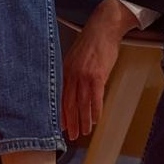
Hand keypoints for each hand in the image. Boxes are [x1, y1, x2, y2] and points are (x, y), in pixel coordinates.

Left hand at [62, 0, 137, 139]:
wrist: (103, 28)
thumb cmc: (91, 42)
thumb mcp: (74, 57)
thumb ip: (71, 73)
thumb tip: (72, 91)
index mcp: (64, 70)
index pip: (59, 97)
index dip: (60, 114)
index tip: (61, 126)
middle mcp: (71, 74)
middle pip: (69, 104)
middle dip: (70, 122)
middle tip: (72, 135)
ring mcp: (84, 75)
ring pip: (82, 104)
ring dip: (84, 120)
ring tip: (85, 131)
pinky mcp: (97, 75)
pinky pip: (96, 98)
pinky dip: (96, 111)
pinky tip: (96, 120)